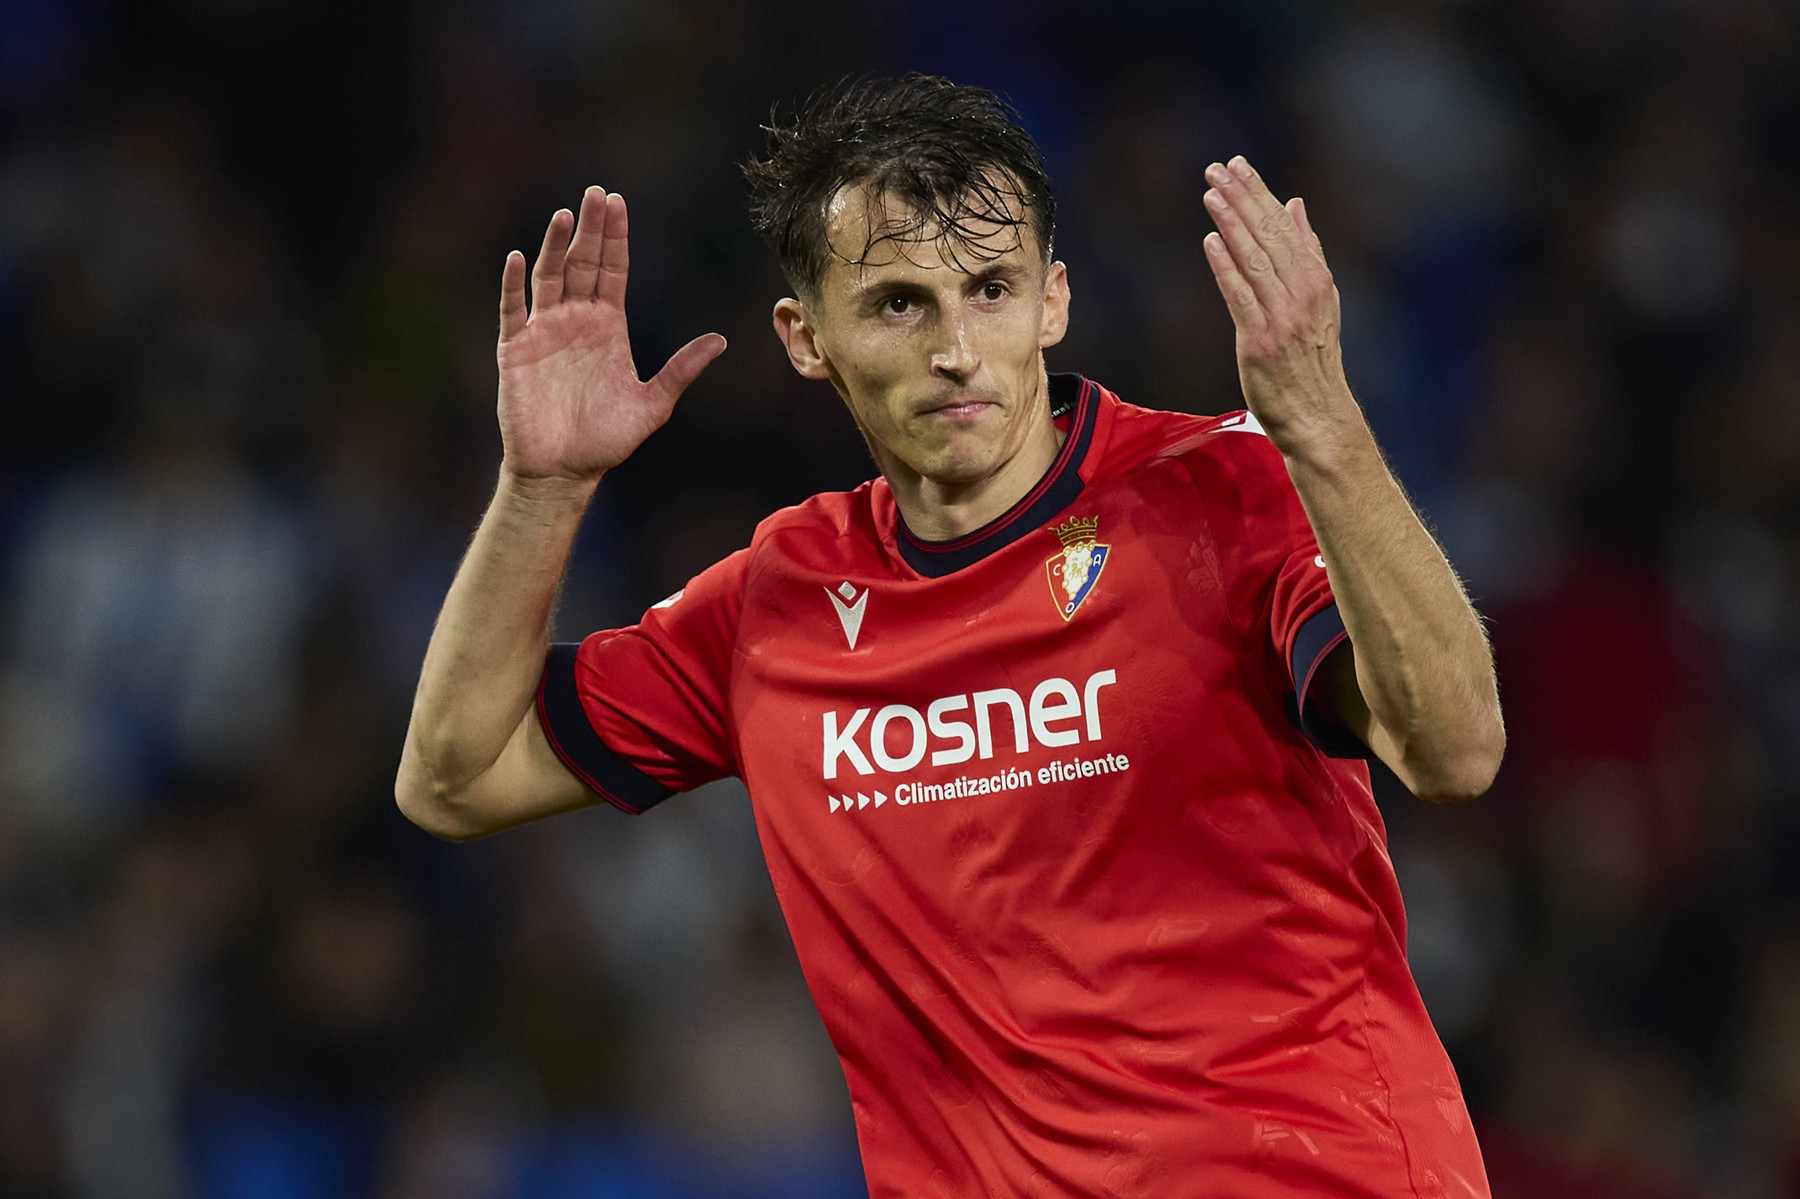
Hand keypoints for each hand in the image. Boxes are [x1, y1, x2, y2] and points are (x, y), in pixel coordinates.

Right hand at [497, 186, 725, 482]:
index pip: (612, 271)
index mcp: (609, 327)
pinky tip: (520, 258)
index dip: (615, 238)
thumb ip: (681, 370)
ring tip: (564, 215)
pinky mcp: (516, 350)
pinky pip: (512, 310)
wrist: (564, 471)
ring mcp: (544, 332)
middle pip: (582, 264)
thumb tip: (721, 340)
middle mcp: (576, 321)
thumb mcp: (653, 404)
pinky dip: (513, 285)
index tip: (619, 203)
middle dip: (589, 229)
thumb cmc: (607, 440)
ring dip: (554, 246)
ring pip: (549, 278)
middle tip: (595, 193)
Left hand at [1201, 156, 1354, 451]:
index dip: (1260, 194)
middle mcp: (1302, 293)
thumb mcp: (1320, 300)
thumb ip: (1308, 252)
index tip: (1239, 166)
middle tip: (1218, 169)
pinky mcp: (1260, 340)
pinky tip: (1211, 241)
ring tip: (1212, 194)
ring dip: (1231, 223)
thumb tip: (1295, 206)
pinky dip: (1226, 267)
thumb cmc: (1312, 360)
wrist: (1318, 414)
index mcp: (1316, 280)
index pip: (1284, 227)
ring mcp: (1282, 316)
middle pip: (1268, 236)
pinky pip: (1241, 296)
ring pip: (1254, 260)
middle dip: (1243, 199)